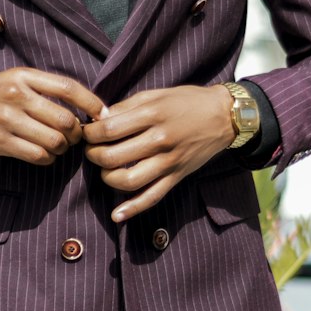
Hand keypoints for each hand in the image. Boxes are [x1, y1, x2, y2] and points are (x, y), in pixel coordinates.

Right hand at [0, 69, 104, 165]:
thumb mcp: (11, 80)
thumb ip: (40, 88)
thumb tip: (82, 106)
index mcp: (22, 76)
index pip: (68, 87)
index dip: (91, 102)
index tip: (102, 114)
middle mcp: (16, 95)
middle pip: (65, 119)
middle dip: (76, 133)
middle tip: (74, 137)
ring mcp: (6, 119)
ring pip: (54, 141)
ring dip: (62, 149)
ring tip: (58, 147)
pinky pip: (37, 156)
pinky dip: (47, 159)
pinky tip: (44, 155)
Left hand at [82, 85, 234, 221]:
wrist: (223, 116)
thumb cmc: (185, 102)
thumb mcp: (155, 95)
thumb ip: (126, 107)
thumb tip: (98, 119)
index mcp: (152, 115)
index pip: (108, 130)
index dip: (90, 133)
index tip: (87, 133)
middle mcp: (160, 140)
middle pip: (113, 157)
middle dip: (93, 155)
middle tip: (91, 151)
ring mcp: (169, 162)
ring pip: (128, 180)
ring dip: (107, 178)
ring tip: (104, 170)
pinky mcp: (177, 176)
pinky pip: (152, 197)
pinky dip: (133, 209)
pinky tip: (116, 215)